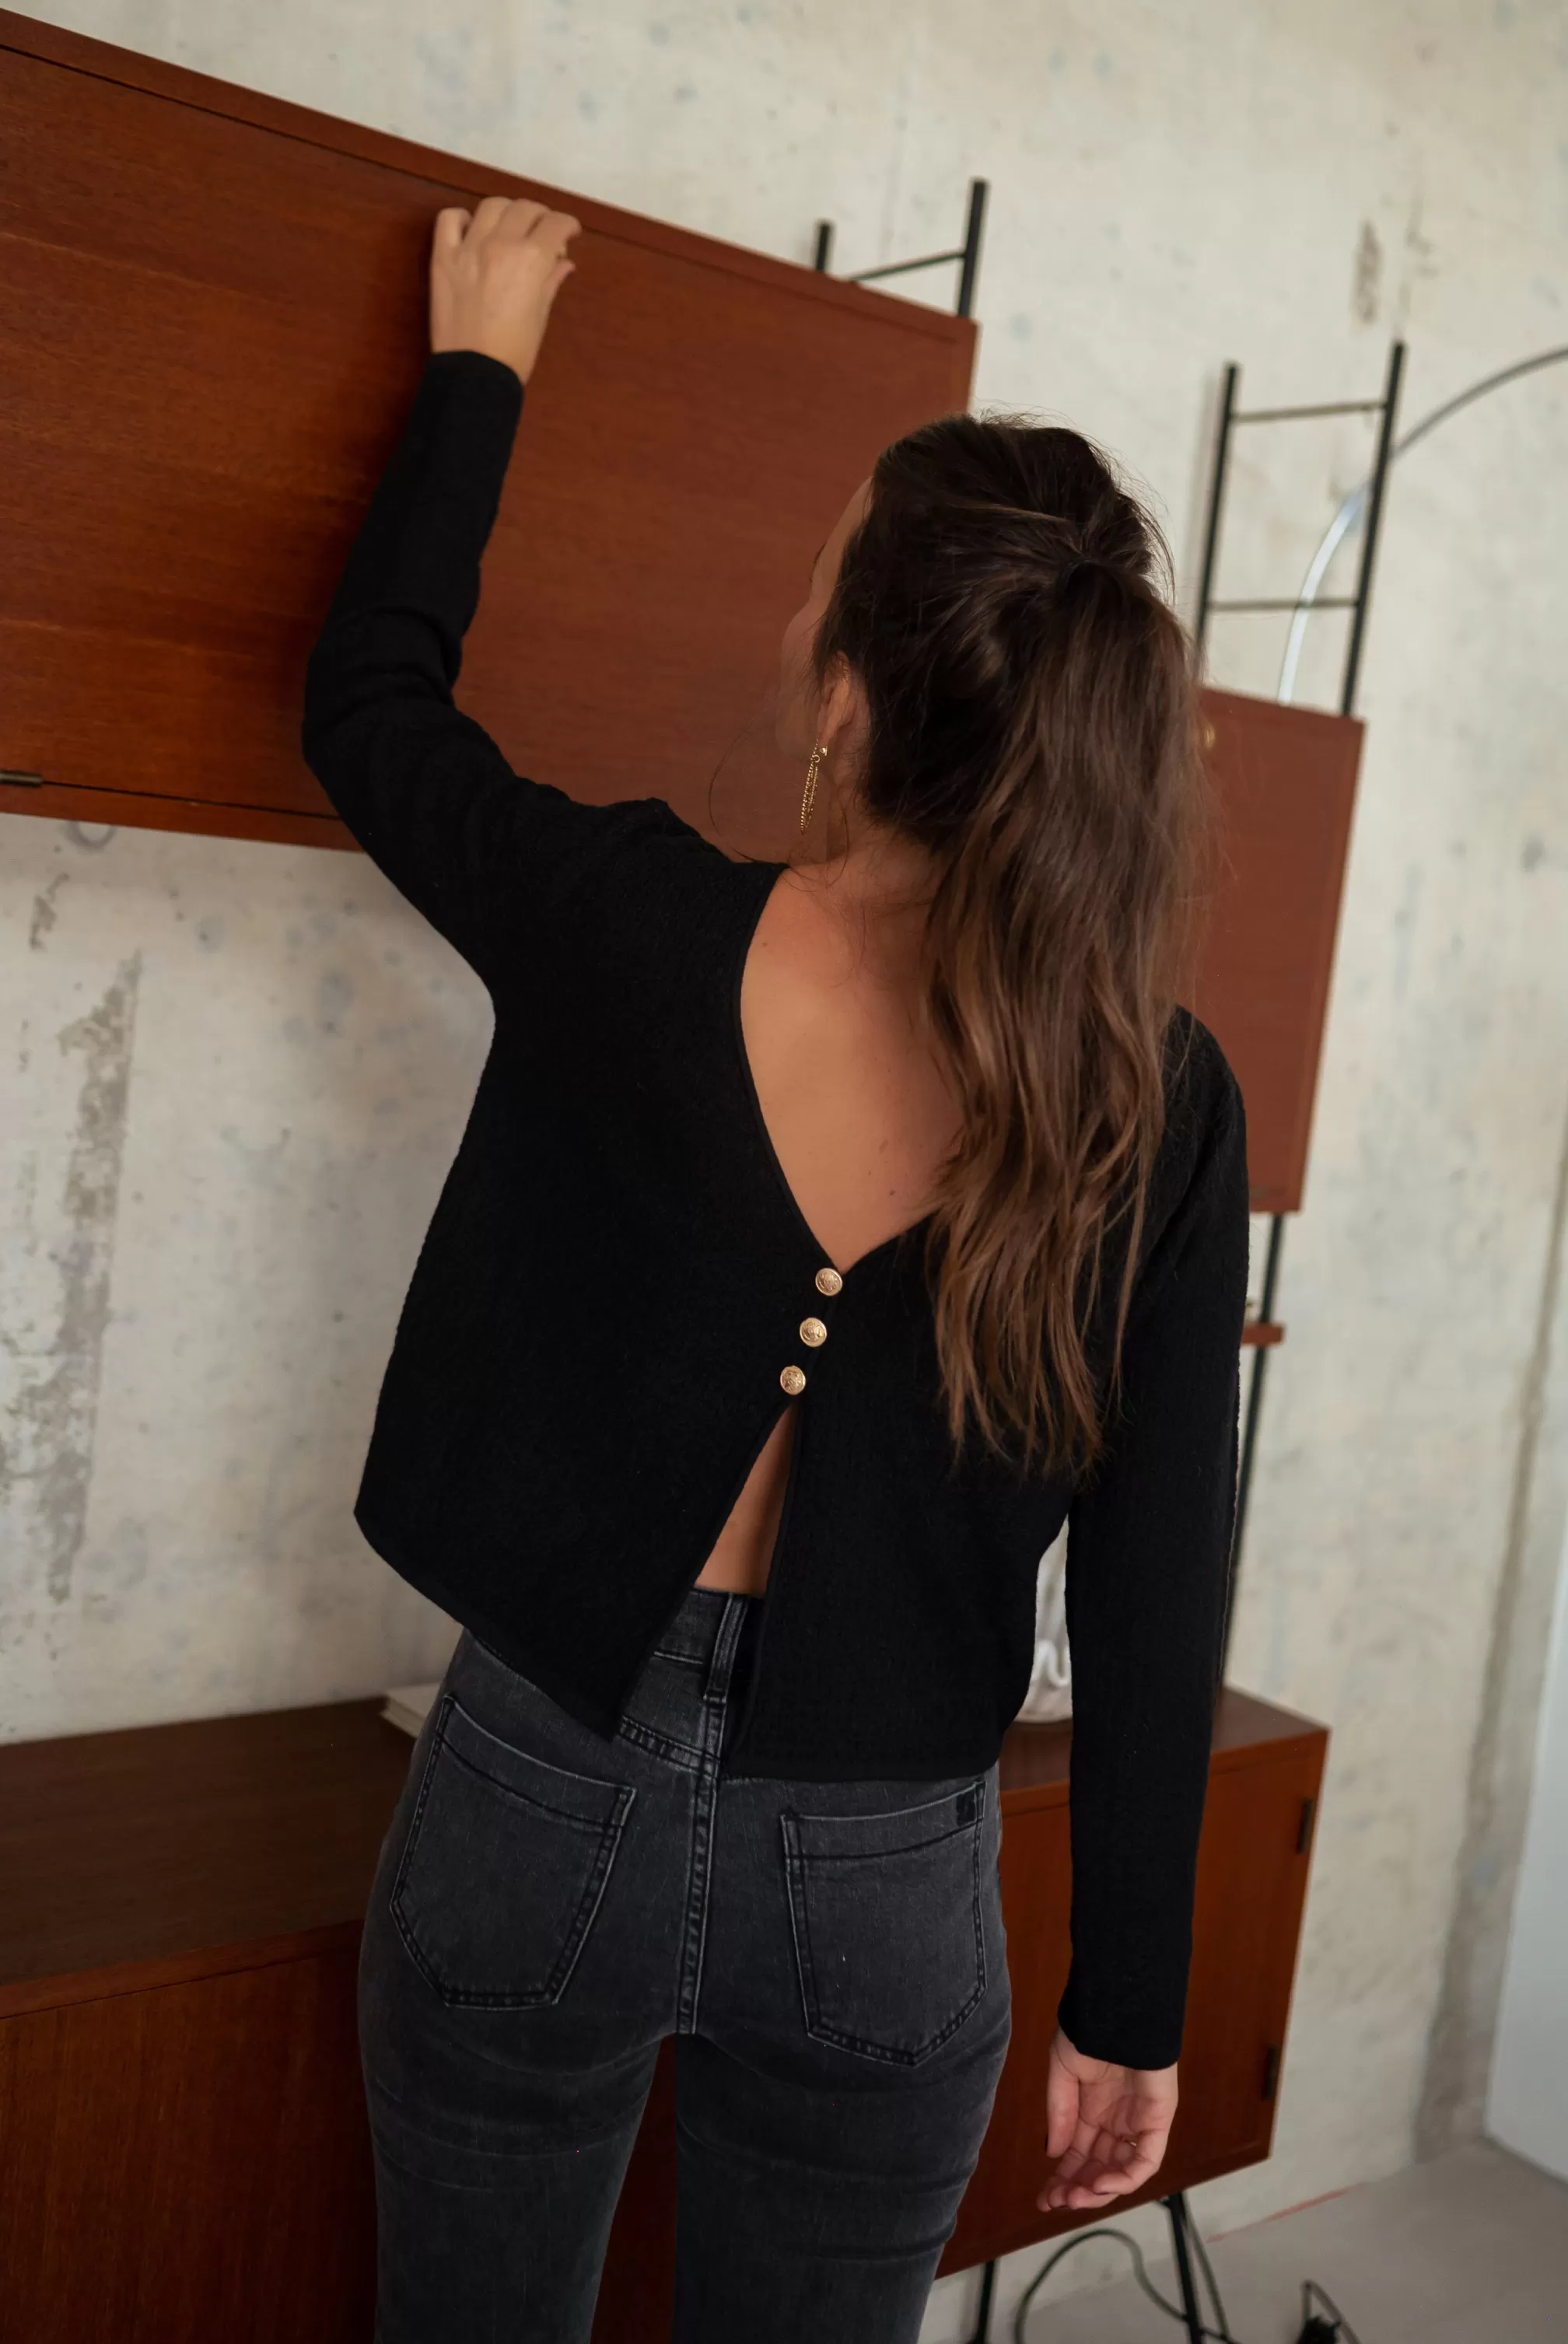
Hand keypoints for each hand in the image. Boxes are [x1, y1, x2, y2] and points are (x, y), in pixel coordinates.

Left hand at [428, 196, 580, 384]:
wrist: (475, 374)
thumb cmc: (514, 352)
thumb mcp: (541, 315)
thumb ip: (551, 281)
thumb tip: (563, 263)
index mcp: (532, 259)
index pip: (555, 224)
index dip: (567, 225)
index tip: (569, 232)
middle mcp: (501, 244)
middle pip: (525, 209)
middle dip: (540, 216)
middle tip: (543, 231)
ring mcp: (469, 248)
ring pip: (492, 206)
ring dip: (507, 211)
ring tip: (510, 227)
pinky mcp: (443, 257)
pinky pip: (450, 218)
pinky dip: (462, 218)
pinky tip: (472, 230)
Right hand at [1038, 2025, 1177, 2212]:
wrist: (1119, 2007)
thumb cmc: (1090, 2030)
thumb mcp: (1062, 2072)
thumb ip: (1058, 2114)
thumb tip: (1053, 2154)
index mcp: (1091, 2111)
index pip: (1077, 2156)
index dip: (1061, 2179)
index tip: (1043, 2199)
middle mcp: (1115, 2122)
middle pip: (1097, 2169)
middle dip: (1076, 2189)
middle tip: (1056, 2202)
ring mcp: (1137, 2123)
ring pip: (1121, 2171)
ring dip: (1098, 2190)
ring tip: (1075, 2196)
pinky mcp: (1157, 2121)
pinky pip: (1145, 2160)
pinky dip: (1125, 2177)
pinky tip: (1101, 2183)